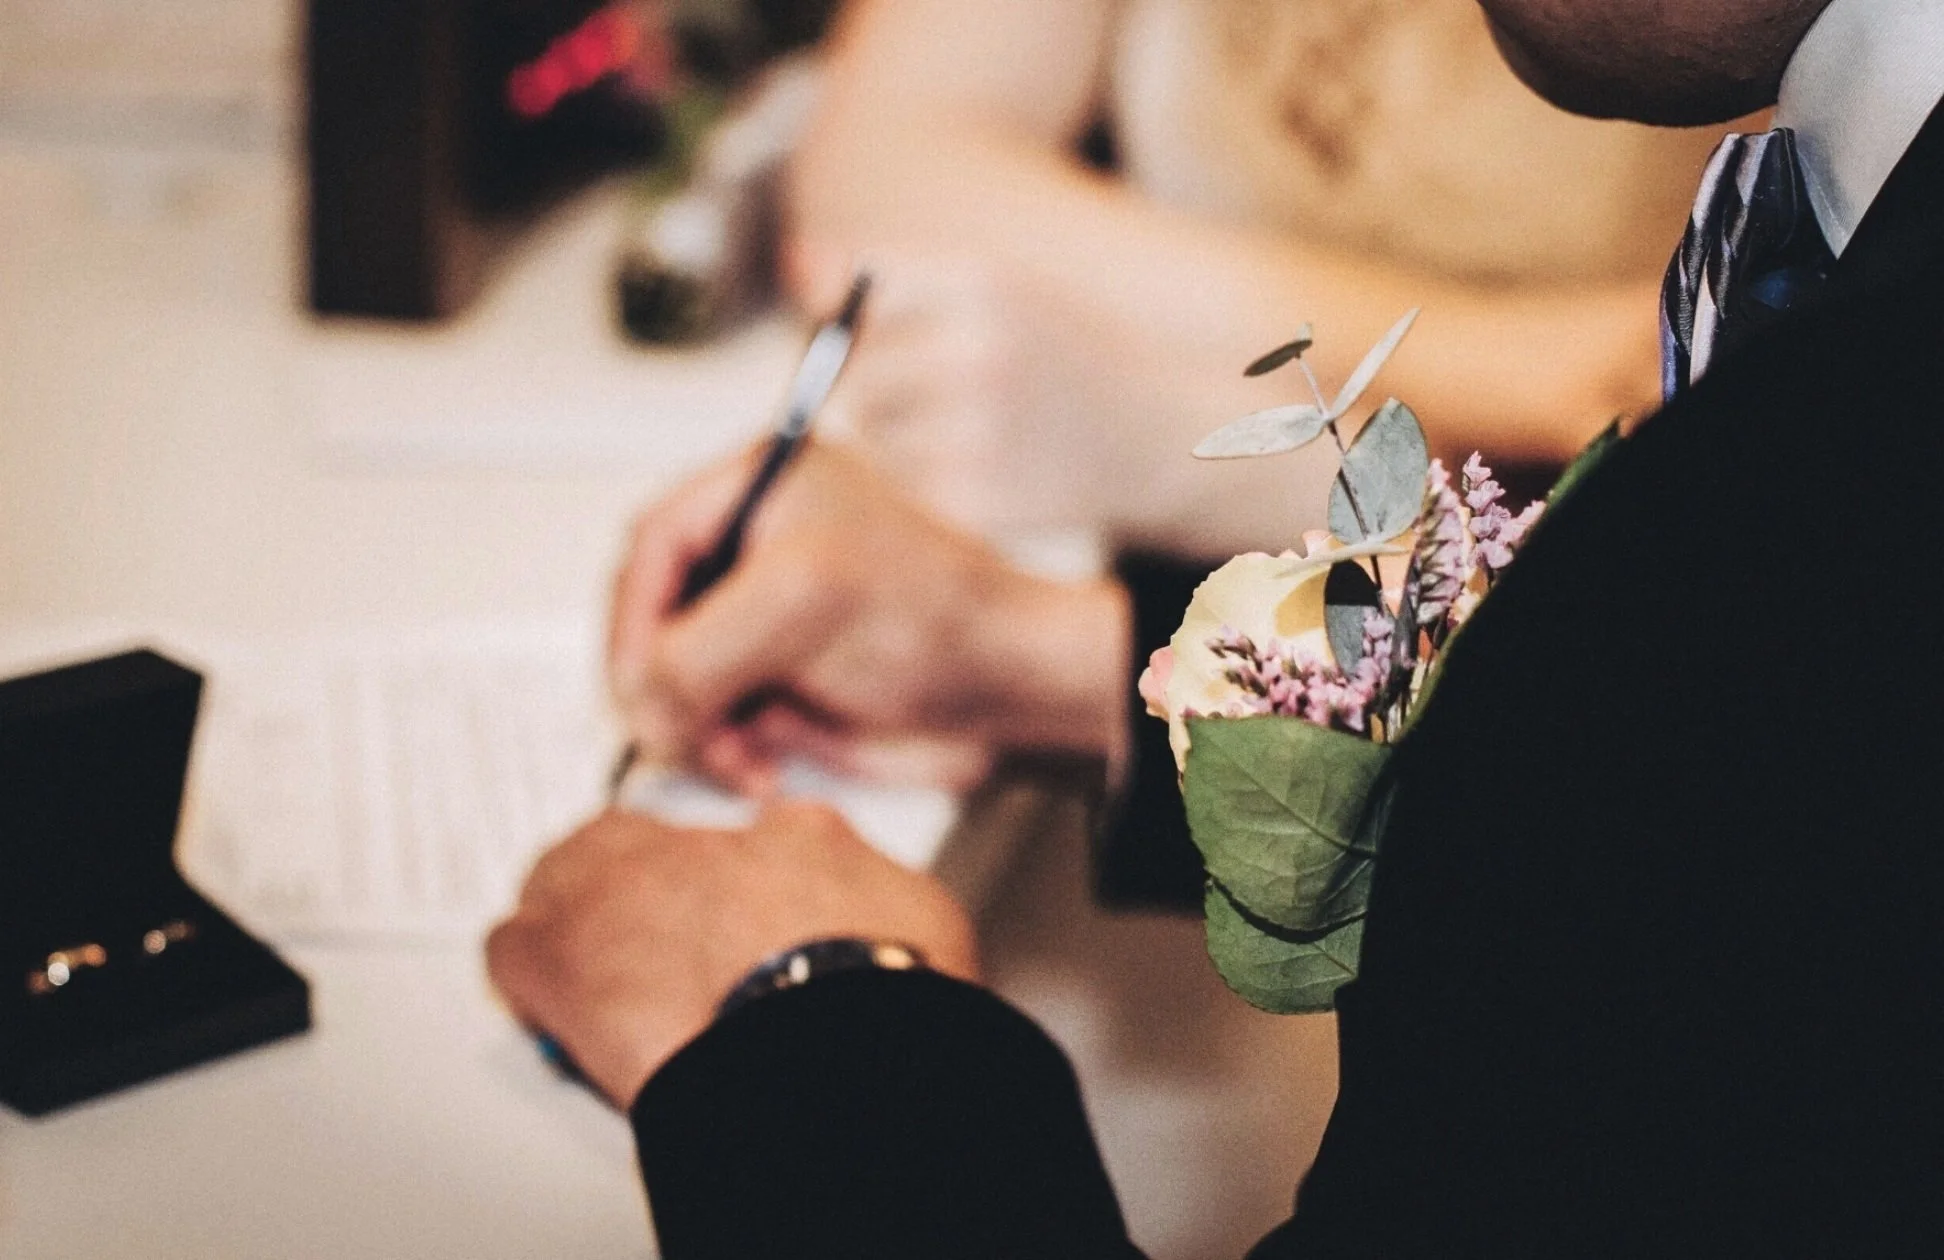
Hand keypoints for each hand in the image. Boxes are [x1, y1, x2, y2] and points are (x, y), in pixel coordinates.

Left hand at [486, 801, 979, 1107]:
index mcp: (796, 840)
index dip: (739, 893)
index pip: (752, 843)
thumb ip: (883, 901)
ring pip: (564, 876)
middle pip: (643, 842)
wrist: (821, 1045)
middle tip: (660, 950)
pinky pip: (516, 945)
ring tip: (595, 972)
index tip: (742, 930)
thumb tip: (888, 918)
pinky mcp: (562, 957)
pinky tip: (547, 1009)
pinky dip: (527, 977)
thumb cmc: (885, 993)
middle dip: (640, 888)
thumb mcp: (922, 919)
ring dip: (576, 920)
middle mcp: (702, 849)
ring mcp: (623, 893)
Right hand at [608, 441, 1128, 792]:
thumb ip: (700, 644)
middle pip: (653, 620)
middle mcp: (754, 552)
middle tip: (682, 733)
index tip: (636, 680)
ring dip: (696, 730)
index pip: (651, 546)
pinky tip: (762, 767)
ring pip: (676, 682)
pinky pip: (713, 724)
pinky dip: (724, 754)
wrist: (1006, 687)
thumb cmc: (939, 613)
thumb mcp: (802, 602)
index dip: (632, 617)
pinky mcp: (778, 683)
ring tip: (742, 757)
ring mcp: (762, 622)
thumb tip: (638, 696)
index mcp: (757, 492)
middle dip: (663, 685)